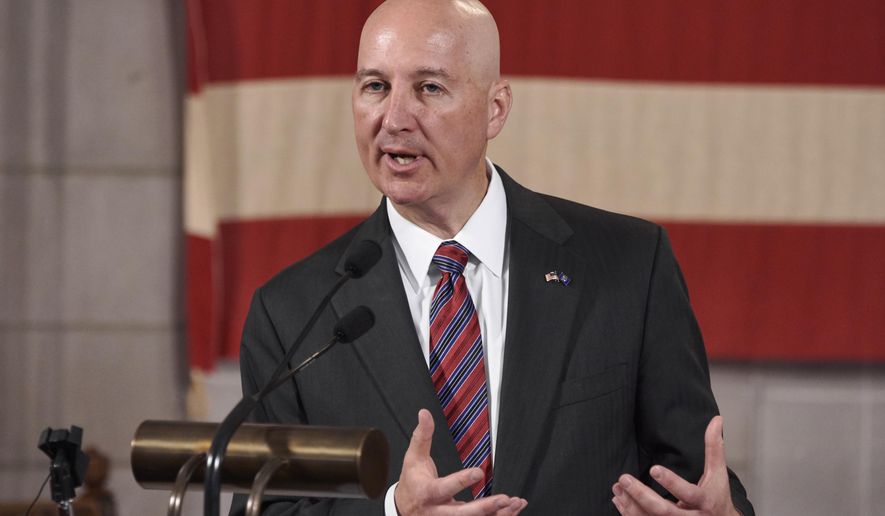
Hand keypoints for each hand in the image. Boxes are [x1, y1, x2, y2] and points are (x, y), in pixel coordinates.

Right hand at [394, 409, 527, 515]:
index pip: (445, 488)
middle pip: (462, 514)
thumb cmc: (411, 482)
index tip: (479, 472)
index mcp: (428, 493)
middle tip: (503, 498)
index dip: (462, 481)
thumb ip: (422, 436)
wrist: (404, 509)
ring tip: (513, 503)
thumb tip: (424, 413)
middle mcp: (438, 511)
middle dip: (484, 507)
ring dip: (496, 513)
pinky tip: (511, 510)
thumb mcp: (413, 458)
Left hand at [611, 416, 739, 515]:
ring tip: (618, 487)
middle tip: (624, 479)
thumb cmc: (717, 496)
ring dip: (631, 504)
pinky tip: (618, 499)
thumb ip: (714, 447)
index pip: (688, 493)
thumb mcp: (718, 473)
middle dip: (642, 496)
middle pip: (664, 511)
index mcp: (704, 501)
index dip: (671, 483)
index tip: (654, 469)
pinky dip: (630, 513)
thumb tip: (716, 419)